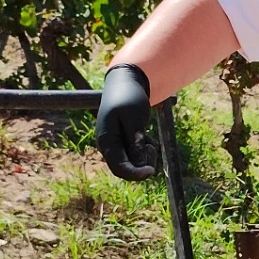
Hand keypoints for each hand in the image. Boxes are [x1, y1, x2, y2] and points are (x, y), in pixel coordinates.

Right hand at [95, 64, 157, 180]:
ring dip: (145, 156)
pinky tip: (145, 136)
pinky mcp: (123, 144)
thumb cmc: (128, 98)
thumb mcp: (134, 118)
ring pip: (133, 164)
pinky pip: (136, 156)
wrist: (125, 83)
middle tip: (151, 145)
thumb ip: (135, 142)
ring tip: (148, 138)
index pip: (119, 168)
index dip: (135, 174)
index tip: (151, 171)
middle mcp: (108, 146)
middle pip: (126, 169)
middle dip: (142, 163)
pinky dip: (144, 150)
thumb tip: (138, 165)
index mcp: (107, 141)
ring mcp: (115, 146)